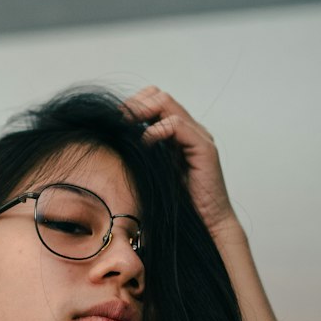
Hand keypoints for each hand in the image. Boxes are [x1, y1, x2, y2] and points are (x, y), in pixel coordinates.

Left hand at [120, 85, 240, 241]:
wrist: (207, 224)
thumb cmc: (179, 204)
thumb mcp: (152, 172)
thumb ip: (141, 154)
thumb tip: (114, 142)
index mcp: (179, 133)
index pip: (155, 100)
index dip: (133, 104)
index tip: (114, 119)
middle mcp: (190, 130)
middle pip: (159, 96)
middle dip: (134, 104)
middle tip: (117, 119)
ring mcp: (199, 136)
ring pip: (166, 103)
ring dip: (141, 111)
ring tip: (125, 127)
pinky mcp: (205, 148)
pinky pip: (176, 125)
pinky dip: (155, 130)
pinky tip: (143, 143)